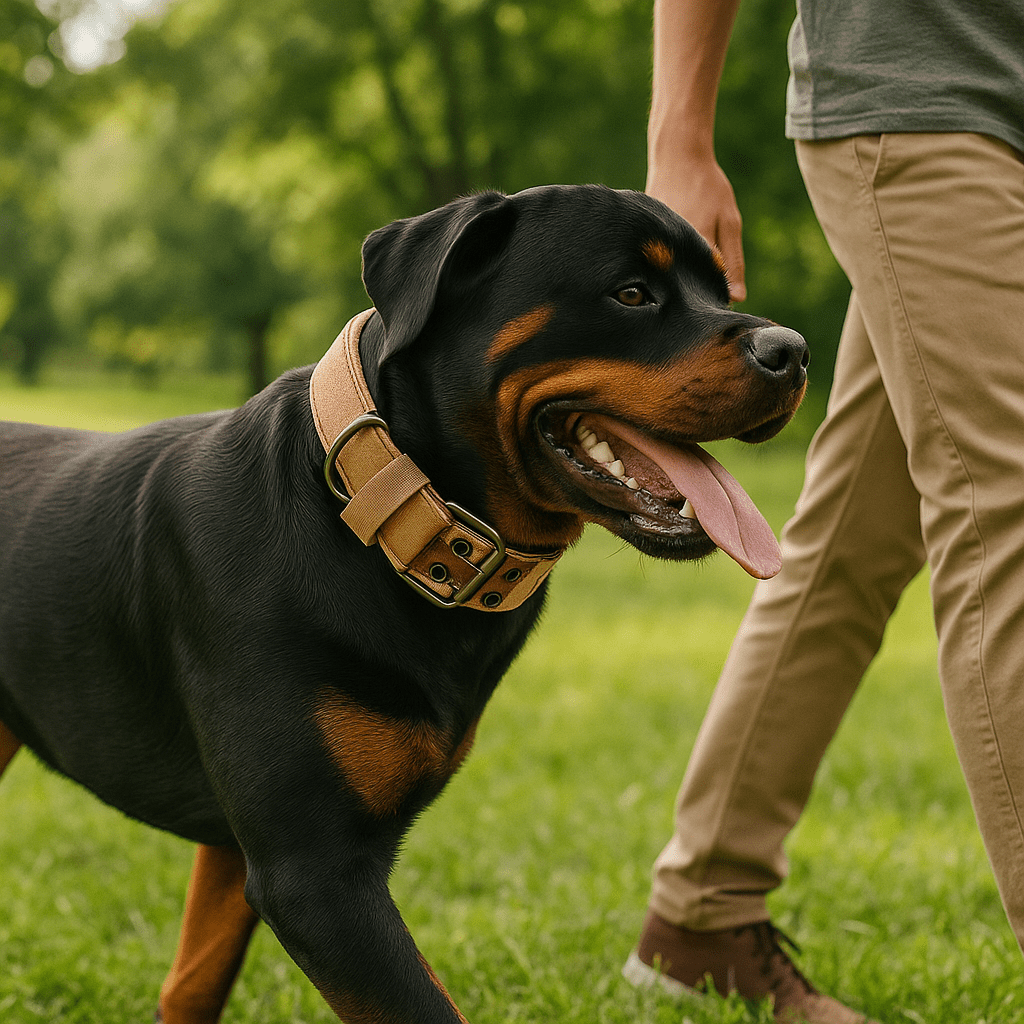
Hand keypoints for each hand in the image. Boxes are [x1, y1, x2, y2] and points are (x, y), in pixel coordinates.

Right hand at [647, 155, 745, 301]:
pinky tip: (672, 242)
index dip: (716, 291)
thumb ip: (733, 262)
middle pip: (685, 282)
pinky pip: (658, 258)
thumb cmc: (707, 186)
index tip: (721, 290)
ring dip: (680, 269)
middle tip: (703, 264)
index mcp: (695, 245)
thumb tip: (737, 298)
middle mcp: (670, 248)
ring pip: (670, 271)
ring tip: (686, 248)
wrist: (677, 157)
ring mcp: (653, 244)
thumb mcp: (729, 222)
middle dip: (696, 282)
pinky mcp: (643, 239)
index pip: (707, 286)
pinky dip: (668, 256)